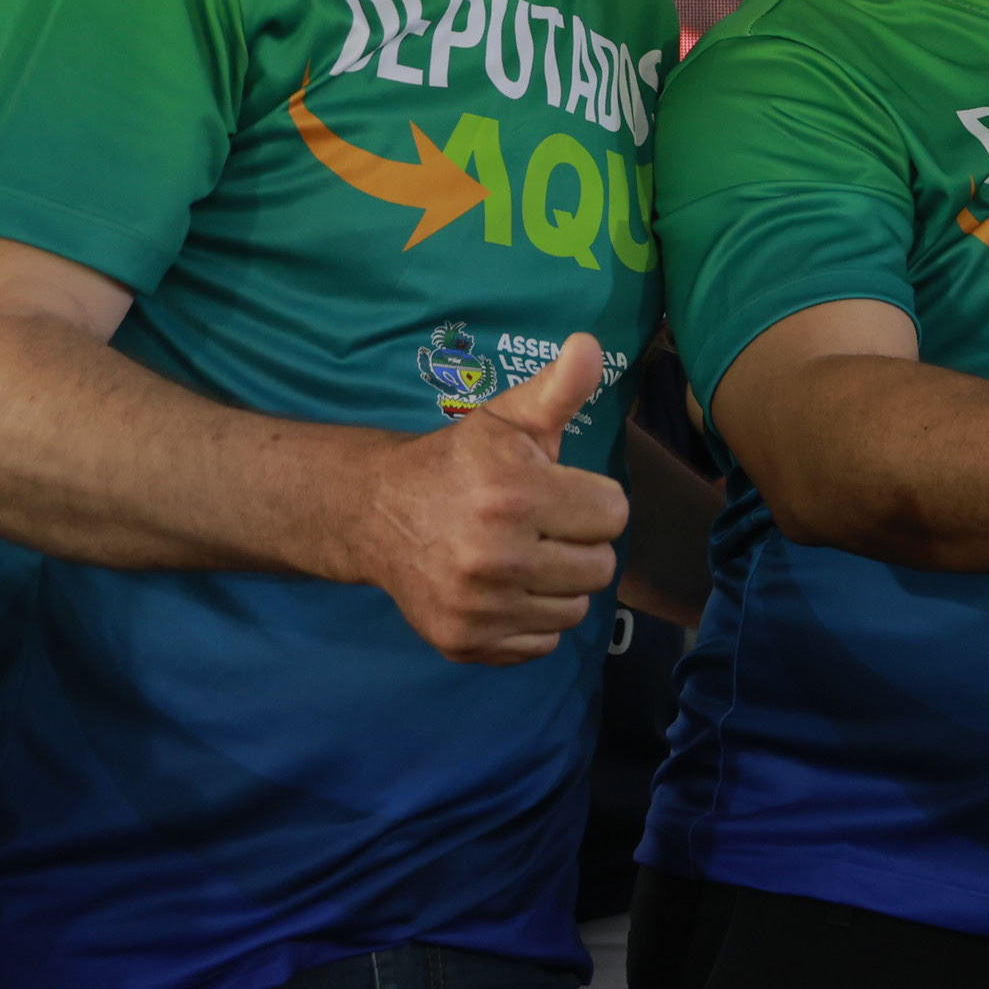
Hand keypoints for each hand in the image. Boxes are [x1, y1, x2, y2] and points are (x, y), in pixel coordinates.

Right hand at [356, 334, 631, 664]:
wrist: (374, 513)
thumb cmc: (458, 462)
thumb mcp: (506, 418)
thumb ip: (559, 389)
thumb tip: (590, 346)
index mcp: (514, 495)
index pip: (614, 514)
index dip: (591, 499)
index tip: (556, 491)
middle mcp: (495, 557)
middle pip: (601, 567)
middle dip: (579, 543)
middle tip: (540, 526)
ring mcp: (477, 606)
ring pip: (575, 609)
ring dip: (559, 584)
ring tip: (523, 556)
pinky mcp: (463, 642)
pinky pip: (541, 643)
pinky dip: (531, 620)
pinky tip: (504, 589)